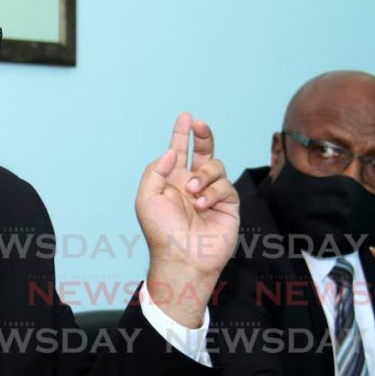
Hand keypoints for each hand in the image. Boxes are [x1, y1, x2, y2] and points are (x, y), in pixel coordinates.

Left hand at [136, 113, 238, 327]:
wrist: (183, 258)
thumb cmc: (161, 233)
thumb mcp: (146, 198)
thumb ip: (156, 170)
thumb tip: (171, 152)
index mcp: (172, 182)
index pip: (178, 152)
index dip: (181, 134)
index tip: (186, 117)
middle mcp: (192, 184)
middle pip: (203, 151)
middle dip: (203, 136)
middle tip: (199, 125)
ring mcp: (211, 193)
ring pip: (215, 166)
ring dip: (203, 174)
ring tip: (192, 192)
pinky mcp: (227, 204)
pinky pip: (225, 186)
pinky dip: (212, 191)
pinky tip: (202, 204)